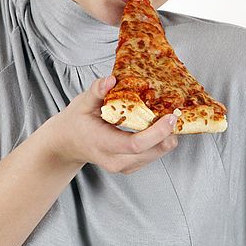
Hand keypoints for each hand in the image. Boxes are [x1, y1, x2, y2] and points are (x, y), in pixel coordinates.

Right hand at [44, 76, 178, 173]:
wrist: (67, 144)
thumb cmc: (76, 121)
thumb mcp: (82, 103)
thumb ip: (96, 91)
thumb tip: (111, 79)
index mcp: (101, 143)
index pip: (134, 144)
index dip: (157, 132)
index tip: (170, 116)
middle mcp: (113, 160)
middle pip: (149, 152)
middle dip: (168, 134)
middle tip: (177, 114)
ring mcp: (122, 166)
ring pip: (153, 156)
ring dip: (167, 138)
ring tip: (172, 117)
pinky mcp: (129, 166)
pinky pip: (151, 156)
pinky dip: (160, 142)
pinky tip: (162, 126)